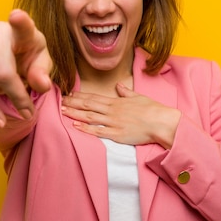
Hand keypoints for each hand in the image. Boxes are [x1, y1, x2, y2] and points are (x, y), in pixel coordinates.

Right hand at [0, 9, 52, 126]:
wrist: (10, 58)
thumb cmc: (29, 59)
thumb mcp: (42, 66)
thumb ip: (42, 75)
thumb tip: (42, 85)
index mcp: (22, 30)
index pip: (22, 24)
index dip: (19, 21)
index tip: (17, 16)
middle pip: (3, 73)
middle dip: (17, 97)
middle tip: (28, 111)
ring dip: (4, 101)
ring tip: (16, 104)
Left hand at [61, 83, 180, 148]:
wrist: (161, 122)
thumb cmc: (152, 110)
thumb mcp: (138, 97)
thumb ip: (126, 92)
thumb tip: (119, 86)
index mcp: (116, 101)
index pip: (94, 97)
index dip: (80, 96)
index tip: (69, 94)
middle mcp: (112, 111)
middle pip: (88, 106)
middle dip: (72, 103)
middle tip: (59, 101)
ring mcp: (113, 122)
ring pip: (89, 117)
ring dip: (75, 114)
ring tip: (62, 111)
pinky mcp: (116, 134)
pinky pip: (98, 131)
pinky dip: (86, 128)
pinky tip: (75, 126)